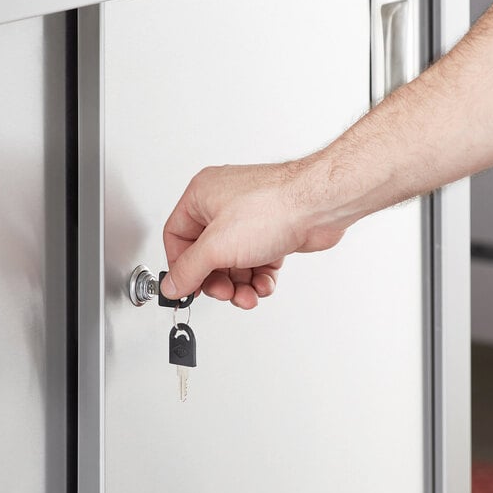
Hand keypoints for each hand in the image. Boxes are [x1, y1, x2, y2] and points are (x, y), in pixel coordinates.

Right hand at [161, 161, 346, 308]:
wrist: (320, 206)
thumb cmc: (274, 207)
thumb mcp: (217, 246)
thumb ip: (189, 270)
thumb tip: (171, 286)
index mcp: (202, 197)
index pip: (176, 237)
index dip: (180, 266)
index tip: (188, 288)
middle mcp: (224, 206)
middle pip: (207, 256)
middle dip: (217, 281)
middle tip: (225, 293)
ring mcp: (250, 219)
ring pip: (234, 264)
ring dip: (240, 285)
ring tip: (248, 295)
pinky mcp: (272, 233)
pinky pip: (257, 263)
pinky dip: (260, 278)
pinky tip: (264, 284)